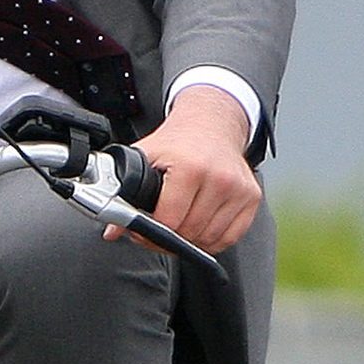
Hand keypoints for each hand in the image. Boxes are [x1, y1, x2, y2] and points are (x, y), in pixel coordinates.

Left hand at [127, 86, 259, 255]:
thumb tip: (111, 229)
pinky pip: (229, 237)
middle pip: (189, 233)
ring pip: (209, 239)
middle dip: (168, 237)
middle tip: (157, 228)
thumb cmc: (177, 143)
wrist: (211, 123)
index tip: (142, 229)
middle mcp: (219, 178)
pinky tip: (198, 224)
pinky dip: (211, 238)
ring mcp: (239, 189)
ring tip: (177, 223)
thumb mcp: (146, 158)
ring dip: (190, 239)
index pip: (170, 221)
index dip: (151, 232)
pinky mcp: (251, 197)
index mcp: (191, 167)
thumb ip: (124, 192)